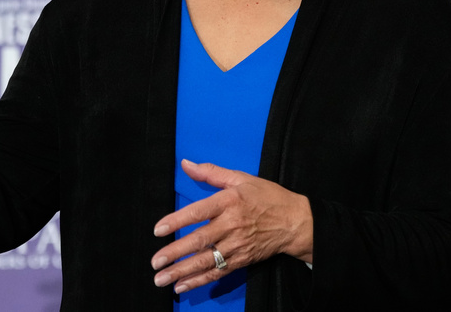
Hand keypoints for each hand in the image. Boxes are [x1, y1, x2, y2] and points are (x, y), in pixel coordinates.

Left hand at [150, 159, 312, 293]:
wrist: (295, 222)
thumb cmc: (268, 197)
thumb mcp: (242, 178)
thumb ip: (211, 172)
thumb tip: (186, 164)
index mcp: (230, 201)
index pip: (199, 212)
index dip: (177, 220)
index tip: (158, 230)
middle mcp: (232, 225)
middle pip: (200, 240)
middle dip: (175, 253)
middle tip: (155, 261)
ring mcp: (237, 245)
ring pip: (206, 261)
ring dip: (182, 271)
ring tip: (161, 278)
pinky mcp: (242, 260)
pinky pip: (218, 272)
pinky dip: (199, 281)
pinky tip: (182, 286)